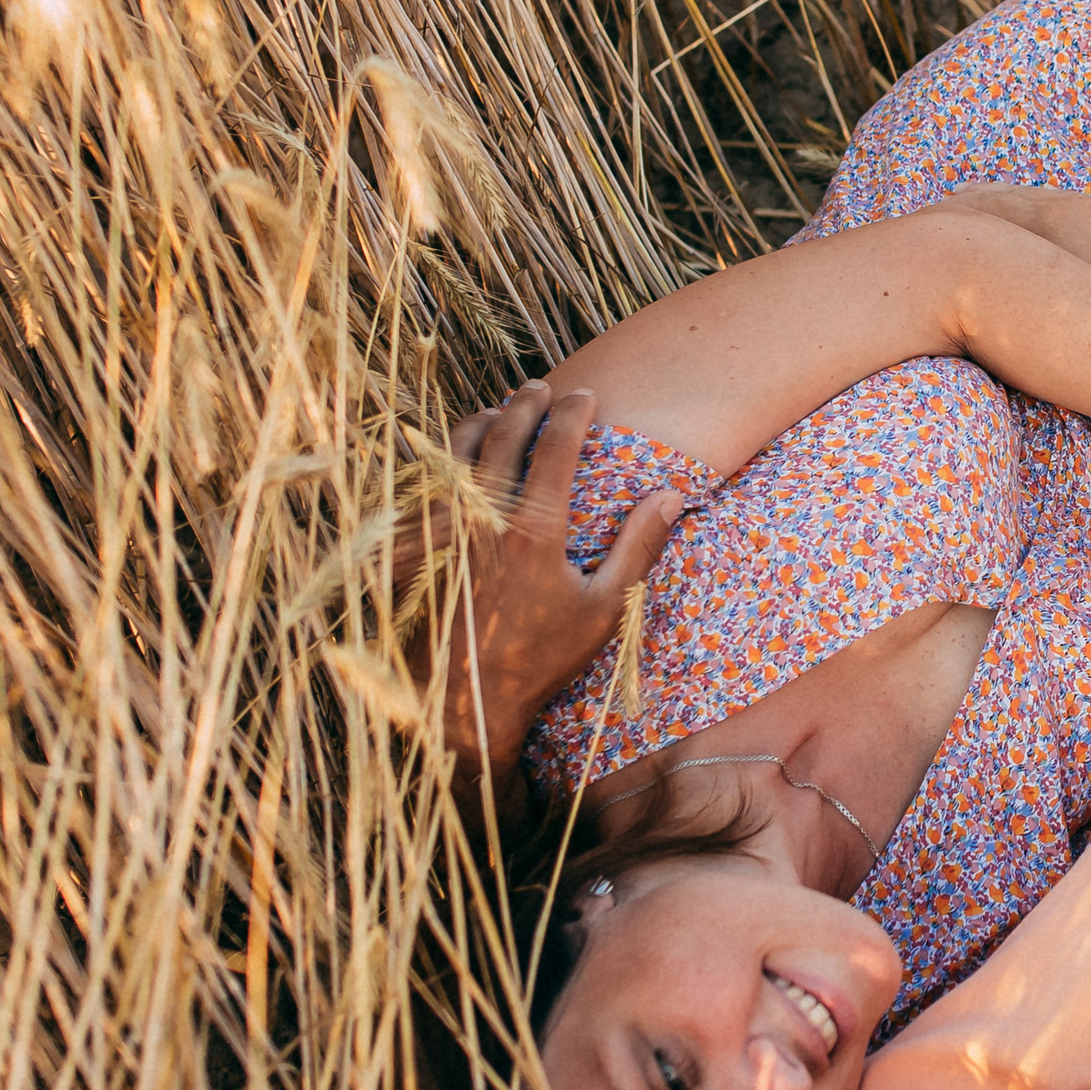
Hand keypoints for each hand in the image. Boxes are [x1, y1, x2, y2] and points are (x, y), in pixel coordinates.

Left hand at [411, 383, 692, 774]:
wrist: (468, 701)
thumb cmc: (542, 658)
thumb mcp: (605, 607)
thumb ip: (638, 547)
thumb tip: (672, 495)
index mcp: (534, 531)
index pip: (556, 447)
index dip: (572, 413)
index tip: (585, 397)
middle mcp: (484, 520)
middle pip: (502, 435)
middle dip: (524, 403)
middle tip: (540, 388)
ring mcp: (445, 531)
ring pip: (456, 453)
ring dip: (479, 422)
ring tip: (497, 411)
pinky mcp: (419, 547)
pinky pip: (424, 486)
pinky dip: (441, 461)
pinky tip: (453, 460)